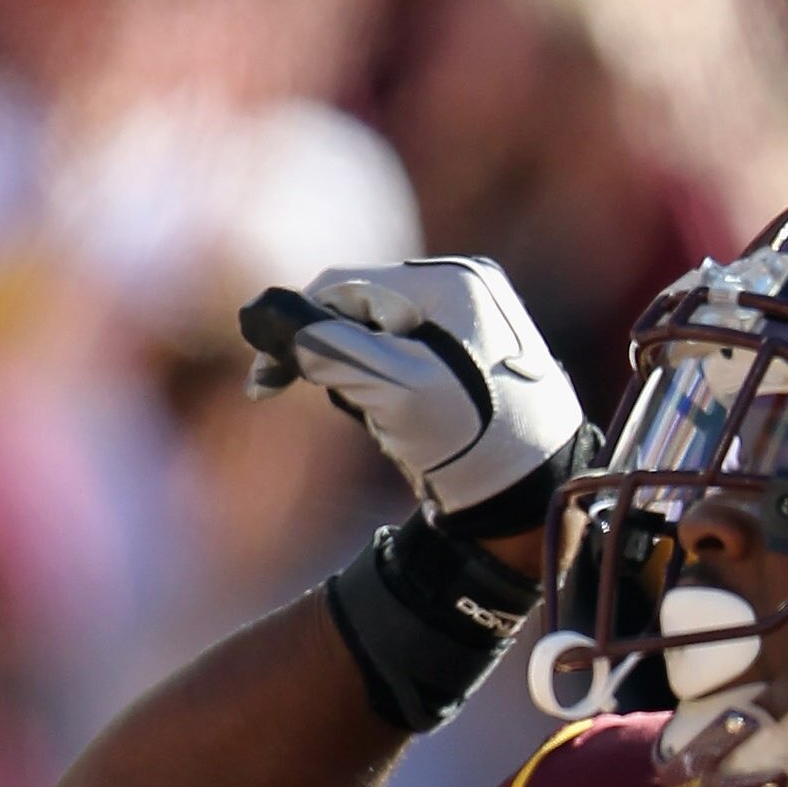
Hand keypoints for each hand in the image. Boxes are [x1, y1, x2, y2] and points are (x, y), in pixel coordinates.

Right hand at [241, 260, 586, 523]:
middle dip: (344, 365)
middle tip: (361, 416)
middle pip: (361, 314)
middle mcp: (466, 290)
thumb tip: (254, 310)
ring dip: (368, 386)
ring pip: (379, 344)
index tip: (267, 382)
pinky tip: (414, 433)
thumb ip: (319, 343)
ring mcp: (473, 326)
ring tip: (401, 430)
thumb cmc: (472, 443)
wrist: (533, 506)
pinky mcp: (473, 364)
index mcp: (452, 280)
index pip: (344, 286)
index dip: (297, 329)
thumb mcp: (390, 388)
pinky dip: (393, 398)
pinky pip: (406, 367)